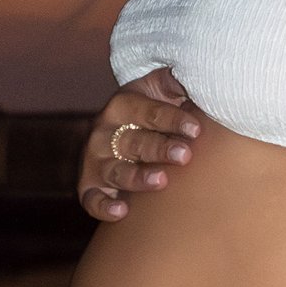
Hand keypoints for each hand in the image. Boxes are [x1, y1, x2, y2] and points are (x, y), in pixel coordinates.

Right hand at [78, 71, 200, 220]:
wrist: (125, 132)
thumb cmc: (154, 111)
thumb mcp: (161, 89)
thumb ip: (176, 82)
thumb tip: (197, 75)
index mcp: (122, 105)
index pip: (147, 112)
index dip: (171, 119)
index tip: (196, 128)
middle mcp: (104, 132)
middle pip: (133, 142)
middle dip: (159, 148)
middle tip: (184, 155)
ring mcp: (94, 160)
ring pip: (115, 171)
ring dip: (137, 177)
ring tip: (161, 180)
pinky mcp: (89, 187)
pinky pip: (91, 200)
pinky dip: (103, 207)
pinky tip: (122, 211)